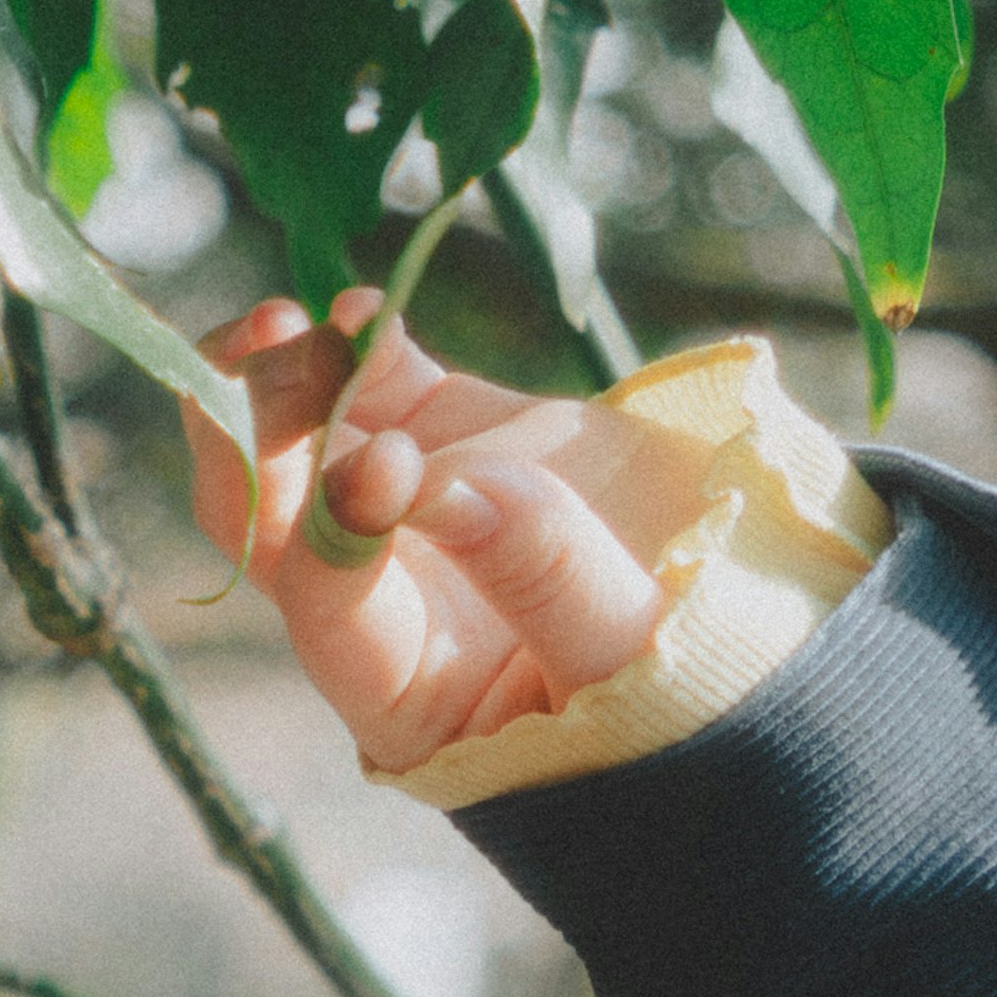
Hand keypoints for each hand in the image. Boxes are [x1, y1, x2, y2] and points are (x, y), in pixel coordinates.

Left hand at [186, 294, 689, 772]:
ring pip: (290, 441)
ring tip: (289, 323)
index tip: (388, 465)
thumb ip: (544, 582)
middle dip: (258, 442)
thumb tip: (449, 490)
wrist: (738, 617)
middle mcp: (368, 596)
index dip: (337, 533)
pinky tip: (368, 310)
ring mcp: (389, 507)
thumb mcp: (629, 655)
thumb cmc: (682, 681)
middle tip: (285, 366)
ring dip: (274, 377)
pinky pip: (370, 384)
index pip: (329, 609)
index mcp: (400, 686)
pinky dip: (359, 341)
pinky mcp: (432, 434)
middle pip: (268, 522)